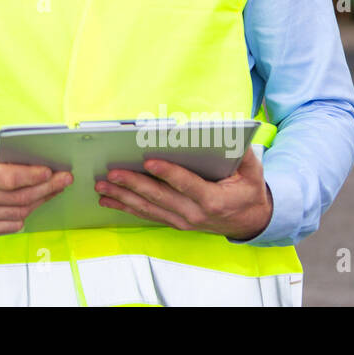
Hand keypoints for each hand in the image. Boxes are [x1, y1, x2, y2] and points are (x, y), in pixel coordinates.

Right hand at [0, 139, 72, 236]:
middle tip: (64, 180)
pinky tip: (33, 204)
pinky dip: (25, 216)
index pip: (10, 178)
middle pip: (18, 198)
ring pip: (19, 214)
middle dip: (46, 189)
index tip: (52, 172)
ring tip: (52, 190)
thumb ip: (14, 157)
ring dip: (39, 202)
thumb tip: (47, 167)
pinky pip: (11, 227)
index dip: (34, 177)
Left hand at [94, 147, 272, 239]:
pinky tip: (108, 200)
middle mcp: (194, 214)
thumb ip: (241, 152)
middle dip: (133, 184)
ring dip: (122, 197)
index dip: (167, 173)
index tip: (148, 161)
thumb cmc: (248, 191)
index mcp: (213, 200)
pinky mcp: (175, 223)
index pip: (186, 185)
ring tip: (101, 186)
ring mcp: (183, 221)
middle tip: (111, 173)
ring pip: (148, 208)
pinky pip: (147, 214)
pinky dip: (126, 207)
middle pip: (159, 197)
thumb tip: (229, 132)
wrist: (250, 222)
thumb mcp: (252, 171)